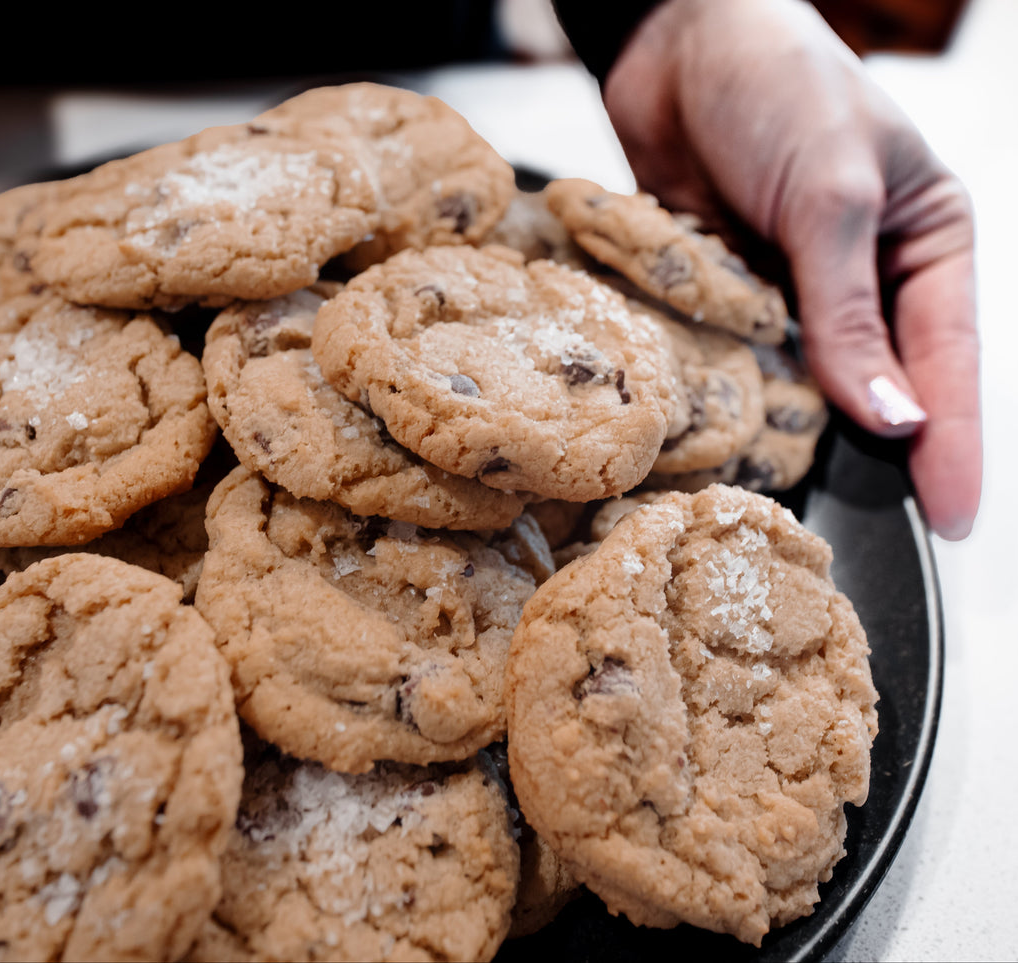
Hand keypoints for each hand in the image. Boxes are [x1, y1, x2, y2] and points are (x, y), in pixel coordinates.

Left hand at [602, 0, 979, 538]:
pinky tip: (711, 429)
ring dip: (783, 426)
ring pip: (794, 381)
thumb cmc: (778, 86)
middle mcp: (860, 276)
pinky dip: (718, 387)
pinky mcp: (721, 289)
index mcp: (925, 244)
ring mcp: (787, 287)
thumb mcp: (833, 196)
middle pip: (872, 386)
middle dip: (865, 451)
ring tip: (779, 490)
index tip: (951, 516)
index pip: (947, 362)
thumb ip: (851, 313)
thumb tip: (891, 417)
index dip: (949, 443)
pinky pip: (725, 356)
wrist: (675, 39)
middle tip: (857, 524)